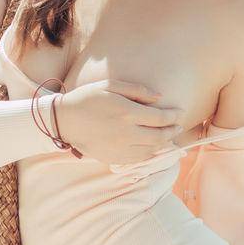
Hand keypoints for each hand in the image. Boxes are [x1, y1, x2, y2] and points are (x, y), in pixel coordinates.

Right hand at [49, 77, 212, 167]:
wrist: (64, 121)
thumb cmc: (87, 98)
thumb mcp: (110, 86)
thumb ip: (137, 90)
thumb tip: (159, 97)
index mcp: (127, 113)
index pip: (160, 118)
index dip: (173, 116)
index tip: (179, 112)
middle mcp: (126, 133)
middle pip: (160, 136)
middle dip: (173, 131)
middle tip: (179, 127)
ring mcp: (121, 148)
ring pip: (151, 150)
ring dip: (164, 144)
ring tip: (169, 137)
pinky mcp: (114, 157)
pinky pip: (139, 158)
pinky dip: (150, 153)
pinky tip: (152, 147)